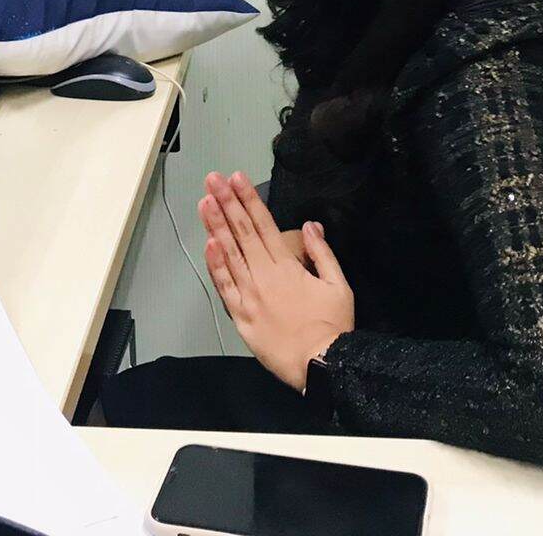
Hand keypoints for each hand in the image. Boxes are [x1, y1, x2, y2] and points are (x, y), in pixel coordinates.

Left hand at [199, 171, 353, 391]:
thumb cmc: (332, 326)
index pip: (264, 224)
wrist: (320, 364)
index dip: (249, 199)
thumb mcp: (338, 284)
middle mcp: (264, 275)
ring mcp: (249, 295)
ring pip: (229, 253)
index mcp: (287, 266)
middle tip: (213, 179)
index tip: (236, 178)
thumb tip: (311, 225)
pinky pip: (224, 286)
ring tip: (204, 202)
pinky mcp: (241, 315)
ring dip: (216, 226)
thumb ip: (322, 252)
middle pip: (242, 232)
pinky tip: (208, 244)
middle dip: (227, 203)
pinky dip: (215, 265)